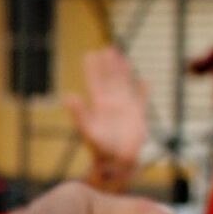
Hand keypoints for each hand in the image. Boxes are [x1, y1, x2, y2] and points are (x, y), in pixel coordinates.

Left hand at [62, 48, 147, 190]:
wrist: (116, 164)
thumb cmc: (100, 150)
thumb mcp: (87, 130)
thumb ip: (79, 113)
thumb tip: (68, 96)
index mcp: (99, 106)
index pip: (96, 83)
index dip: (93, 69)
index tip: (90, 54)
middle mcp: (111, 105)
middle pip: (110, 80)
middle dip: (108, 65)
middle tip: (107, 49)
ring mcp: (125, 110)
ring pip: (124, 86)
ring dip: (123, 72)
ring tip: (122, 58)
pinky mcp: (138, 118)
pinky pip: (141, 100)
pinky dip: (143, 91)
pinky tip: (144, 81)